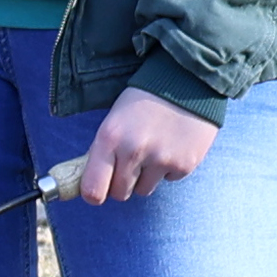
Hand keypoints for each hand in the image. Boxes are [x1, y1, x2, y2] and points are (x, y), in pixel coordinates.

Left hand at [68, 85, 217, 203]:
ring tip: (152, 150)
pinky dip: (168, 169)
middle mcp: (133, 151)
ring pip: (143, 190)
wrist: (186, 82)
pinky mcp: (185, 164)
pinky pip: (168, 180)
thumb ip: (102, 151)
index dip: (93, 194)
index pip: (93, 189)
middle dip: (120, 183)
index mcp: (109, 138)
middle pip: (119, 194)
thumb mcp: (113, 121)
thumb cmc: (143, 101)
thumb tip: (91, 184)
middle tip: (128, 164)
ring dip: (144, 177)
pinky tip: (171, 145)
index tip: (96, 192)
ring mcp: (161, 159)